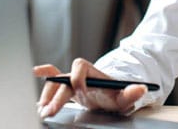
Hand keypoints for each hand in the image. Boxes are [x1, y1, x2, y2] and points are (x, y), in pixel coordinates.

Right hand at [33, 58, 147, 117]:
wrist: (112, 96)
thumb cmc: (116, 96)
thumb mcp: (125, 97)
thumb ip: (132, 93)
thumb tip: (142, 88)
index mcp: (93, 74)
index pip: (81, 66)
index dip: (77, 77)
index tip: (78, 90)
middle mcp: (81, 75)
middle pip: (64, 78)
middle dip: (55, 95)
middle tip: (49, 111)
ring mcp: (73, 81)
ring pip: (56, 81)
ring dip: (47, 94)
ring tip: (42, 110)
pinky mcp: (68, 88)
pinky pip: (54, 77)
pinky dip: (45, 73)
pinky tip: (35, 72)